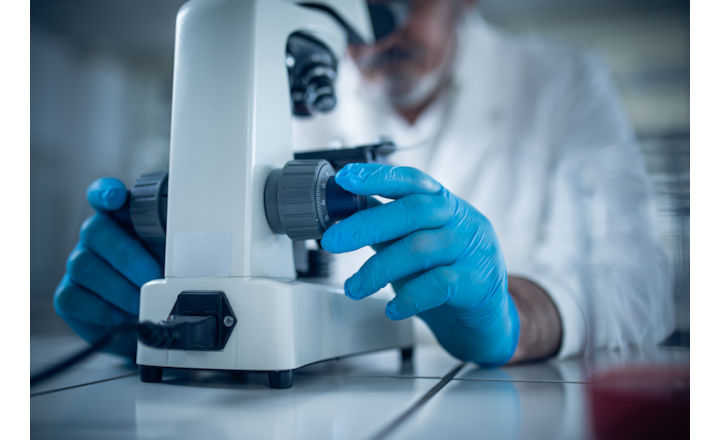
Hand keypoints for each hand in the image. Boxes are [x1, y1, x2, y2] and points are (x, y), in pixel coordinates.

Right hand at [53, 178, 162, 357]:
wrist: (151, 318)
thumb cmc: (164, 280)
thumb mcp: (177, 257)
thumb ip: (179, 243)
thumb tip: (193, 244)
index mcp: (122, 220)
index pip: (103, 195)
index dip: (105, 192)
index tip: (116, 197)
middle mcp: (97, 238)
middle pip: (94, 230)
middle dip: (128, 257)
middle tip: (152, 277)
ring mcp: (79, 265)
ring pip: (83, 265)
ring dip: (118, 287)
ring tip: (142, 301)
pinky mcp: (69, 296)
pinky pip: (72, 297)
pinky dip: (102, 309)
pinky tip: (122, 314)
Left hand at [321, 164, 519, 365]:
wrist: (486, 320)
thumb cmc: (447, 277)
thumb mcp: (415, 246)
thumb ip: (386, 228)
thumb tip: (343, 209)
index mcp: (444, 205)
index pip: (411, 181)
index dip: (377, 176)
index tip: (345, 178)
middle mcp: (462, 220)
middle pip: (413, 211)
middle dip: (367, 224)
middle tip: (333, 241)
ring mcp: (473, 250)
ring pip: (421, 248)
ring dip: (378, 269)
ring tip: (354, 288)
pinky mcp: (479, 282)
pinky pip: (439, 284)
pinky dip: (410, 297)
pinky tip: (393, 308)